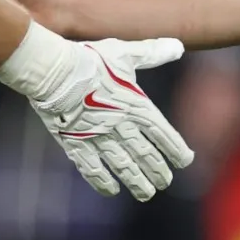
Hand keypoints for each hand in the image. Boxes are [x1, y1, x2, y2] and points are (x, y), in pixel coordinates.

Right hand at [0, 22, 193, 200]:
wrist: (54, 71)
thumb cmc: (90, 59)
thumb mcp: (124, 53)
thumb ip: (151, 53)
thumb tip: (178, 46)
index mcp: (135, 104)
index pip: (162, 132)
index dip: (175, 148)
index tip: (185, 161)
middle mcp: (120, 125)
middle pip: (145, 154)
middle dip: (157, 170)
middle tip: (164, 182)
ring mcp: (98, 137)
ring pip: (122, 165)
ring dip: (136, 180)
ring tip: (146, 193)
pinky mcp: (75, 143)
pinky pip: (92, 168)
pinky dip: (102, 181)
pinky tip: (111, 190)